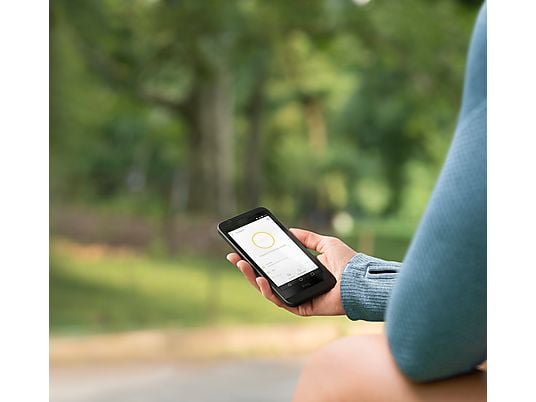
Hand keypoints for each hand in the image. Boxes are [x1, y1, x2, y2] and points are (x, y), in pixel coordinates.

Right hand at [226, 228, 356, 316]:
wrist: (361, 279)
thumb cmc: (348, 263)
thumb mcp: (325, 243)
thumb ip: (308, 238)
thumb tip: (290, 230)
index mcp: (301, 272)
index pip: (274, 267)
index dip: (258, 259)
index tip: (243, 250)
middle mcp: (298, 285)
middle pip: (267, 279)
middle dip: (248, 268)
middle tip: (235, 257)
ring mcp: (299, 297)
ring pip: (269, 291)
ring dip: (253, 279)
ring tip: (244, 266)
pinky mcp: (303, 308)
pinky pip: (281, 302)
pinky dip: (269, 292)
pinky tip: (261, 280)